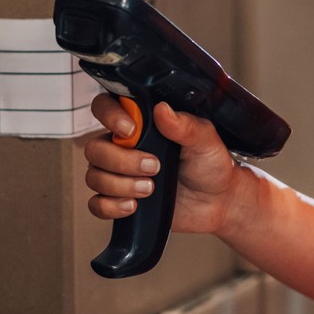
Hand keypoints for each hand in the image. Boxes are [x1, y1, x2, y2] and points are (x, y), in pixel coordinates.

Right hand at [80, 95, 251, 236]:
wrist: (218, 202)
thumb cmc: (210, 165)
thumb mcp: (204, 139)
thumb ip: (184, 125)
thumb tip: (162, 110)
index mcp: (142, 124)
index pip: (105, 107)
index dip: (108, 115)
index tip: (129, 129)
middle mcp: (124, 147)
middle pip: (95, 148)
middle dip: (121, 160)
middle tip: (153, 167)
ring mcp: (120, 174)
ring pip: (94, 176)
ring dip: (120, 185)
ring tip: (149, 188)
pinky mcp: (120, 200)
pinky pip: (97, 204)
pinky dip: (111, 206)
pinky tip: (133, 206)